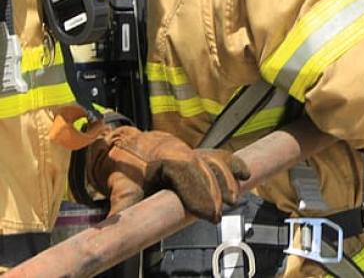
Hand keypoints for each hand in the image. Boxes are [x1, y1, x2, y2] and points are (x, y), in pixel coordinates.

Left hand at [86, 126, 249, 221]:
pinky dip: (230, 164)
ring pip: (213, 162)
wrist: (123, 146)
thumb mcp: (118, 187)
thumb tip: (111, 226)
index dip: (197, 191)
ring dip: (225, 180)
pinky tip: (244, 173)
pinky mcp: (196, 154)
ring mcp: (190, 151)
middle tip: (220, 213)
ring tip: (235, 198)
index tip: (208, 211)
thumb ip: (119, 207)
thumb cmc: (122, 168)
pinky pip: (216, 157)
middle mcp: (180, 150)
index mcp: (161, 156)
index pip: (184, 171)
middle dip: (214, 191)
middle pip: (203, 168)